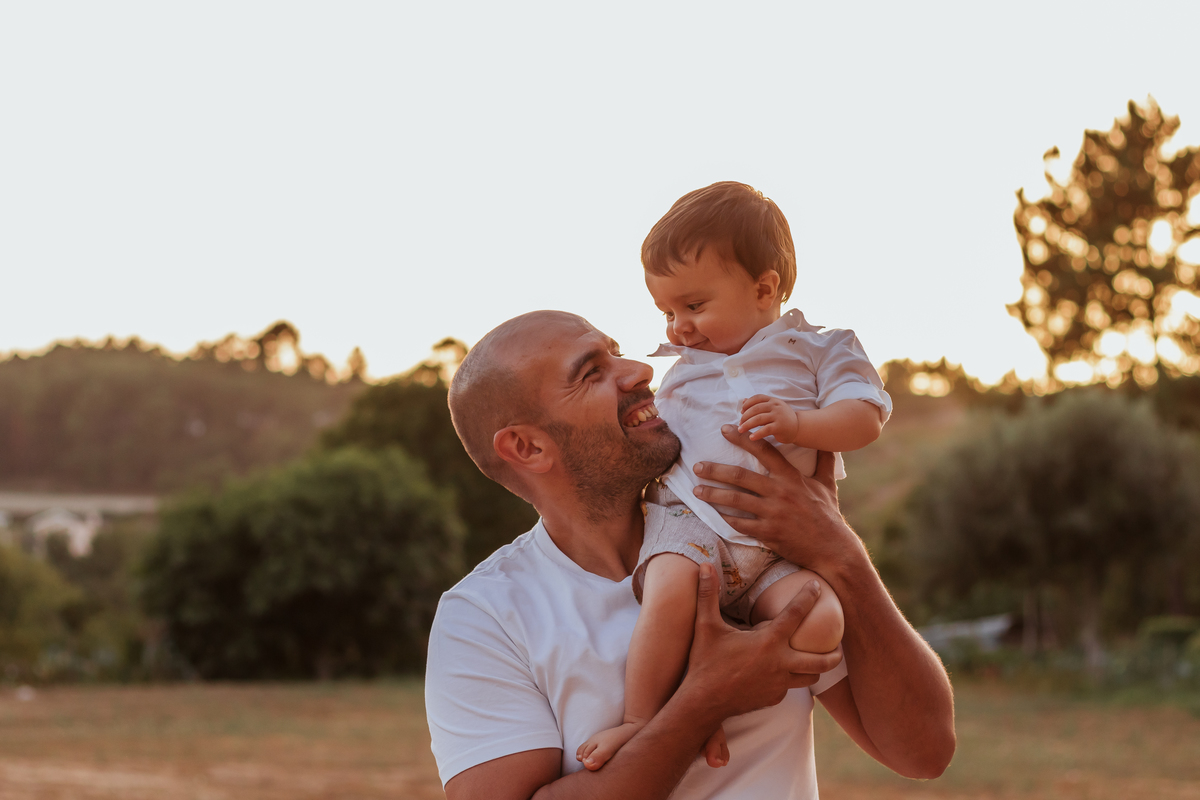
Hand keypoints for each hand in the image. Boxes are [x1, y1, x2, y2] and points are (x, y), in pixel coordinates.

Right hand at [683, 563, 842, 721]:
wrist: (703, 703)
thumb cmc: (705, 662)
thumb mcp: (706, 626)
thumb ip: (708, 594)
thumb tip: (704, 565)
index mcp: (768, 642)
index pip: (796, 614)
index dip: (808, 597)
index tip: (817, 585)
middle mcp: (780, 664)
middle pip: (820, 660)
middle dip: (834, 653)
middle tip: (841, 645)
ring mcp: (779, 684)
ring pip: (810, 678)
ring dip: (816, 669)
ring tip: (819, 662)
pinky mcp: (773, 699)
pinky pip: (789, 687)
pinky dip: (790, 678)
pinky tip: (783, 674)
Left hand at [692, 425, 858, 569]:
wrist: (833, 549)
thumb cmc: (828, 515)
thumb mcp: (827, 485)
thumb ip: (825, 461)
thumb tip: (828, 442)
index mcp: (791, 477)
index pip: (763, 451)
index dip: (742, 438)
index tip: (724, 429)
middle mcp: (780, 492)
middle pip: (740, 476)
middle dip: (715, 469)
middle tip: (697, 466)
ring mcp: (773, 513)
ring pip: (735, 500)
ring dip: (712, 494)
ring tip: (696, 490)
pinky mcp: (768, 533)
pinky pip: (740, 524)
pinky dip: (725, 518)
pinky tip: (712, 513)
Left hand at [738, 395, 800, 442]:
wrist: (799, 427)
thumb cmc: (782, 418)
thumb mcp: (772, 408)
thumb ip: (759, 404)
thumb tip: (743, 400)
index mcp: (773, 400)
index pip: (757, 398)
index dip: (747, 404)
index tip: (741, 411)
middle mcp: (775, 406)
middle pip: (755, 409)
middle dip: (745, 416)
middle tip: (739, 424)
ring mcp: (778, 416)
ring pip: (758, 419)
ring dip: (747, 425)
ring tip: (741, 430)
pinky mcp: (780, 427)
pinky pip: (765, 430)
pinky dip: (757, 434)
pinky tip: (751, 438)